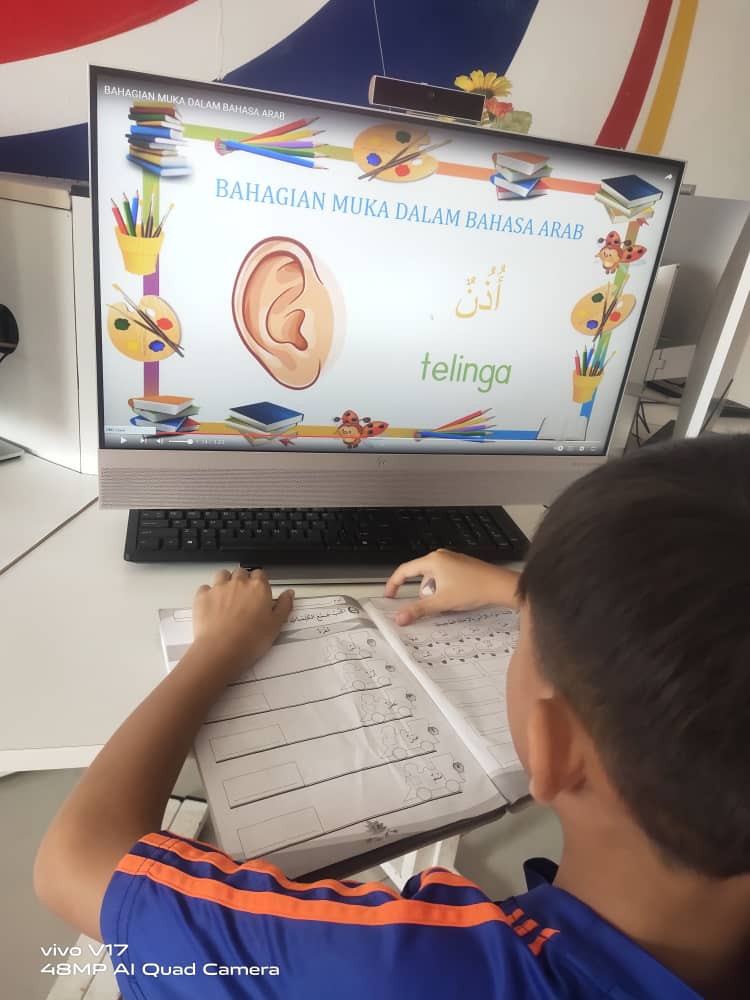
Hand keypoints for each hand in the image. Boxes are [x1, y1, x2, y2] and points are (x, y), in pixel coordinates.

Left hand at [191, 568, 293, 675]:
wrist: (222, 649)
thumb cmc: (250, 639)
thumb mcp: (276, 625)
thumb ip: (284, 606)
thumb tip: (289, 594)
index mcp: (259, 587)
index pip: (260, 574)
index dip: (260, 583)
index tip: (259, 593)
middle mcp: (239, 583)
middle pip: (241, 572)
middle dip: (242, 580)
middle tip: (243, 597)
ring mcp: (219, 588)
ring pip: (222, 574)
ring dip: (225, 581)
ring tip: (227, 596)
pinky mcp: (203, 596)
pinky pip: (205, 587)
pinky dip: (208, 593)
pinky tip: (211, 605)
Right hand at [383, 549, 519, 624]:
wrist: (500, 586)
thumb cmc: (475, 588)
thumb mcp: (442, 602)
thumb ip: (419, 610)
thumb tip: (401, 616)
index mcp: (433, 560)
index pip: (404, 571)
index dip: (394, 584)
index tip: (390, 595)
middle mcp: (441, 556)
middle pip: (420, 576)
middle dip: (423, 593)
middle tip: (431, 604)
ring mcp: (452, 560)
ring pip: (433, 579)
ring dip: (435, 592)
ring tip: (448, 602)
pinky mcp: (460, 566)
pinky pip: (444, 577)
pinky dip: (444, 589)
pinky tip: (455, 598)